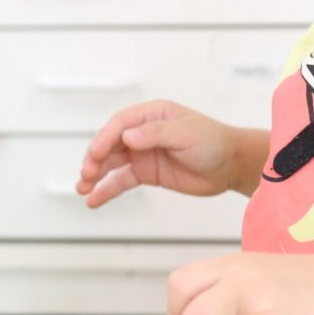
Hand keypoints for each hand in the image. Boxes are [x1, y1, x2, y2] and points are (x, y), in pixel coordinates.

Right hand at [76, 100, 246, 207]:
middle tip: (87, 174)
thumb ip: (156, 134)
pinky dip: (107, 189)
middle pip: (110, 143)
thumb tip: (127, 137)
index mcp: (151, 115)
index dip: (105, 138)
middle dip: (95, 158)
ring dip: (95, 174)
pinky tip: (94, 200)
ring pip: (111, 163)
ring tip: (83, 188)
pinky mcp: (146, 173)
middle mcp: (142, 133)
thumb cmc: (213, 142)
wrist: (230, 166)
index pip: (120, 124)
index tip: (95, 153)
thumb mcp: (186, 133)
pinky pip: (121, 181)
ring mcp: (142, 153)